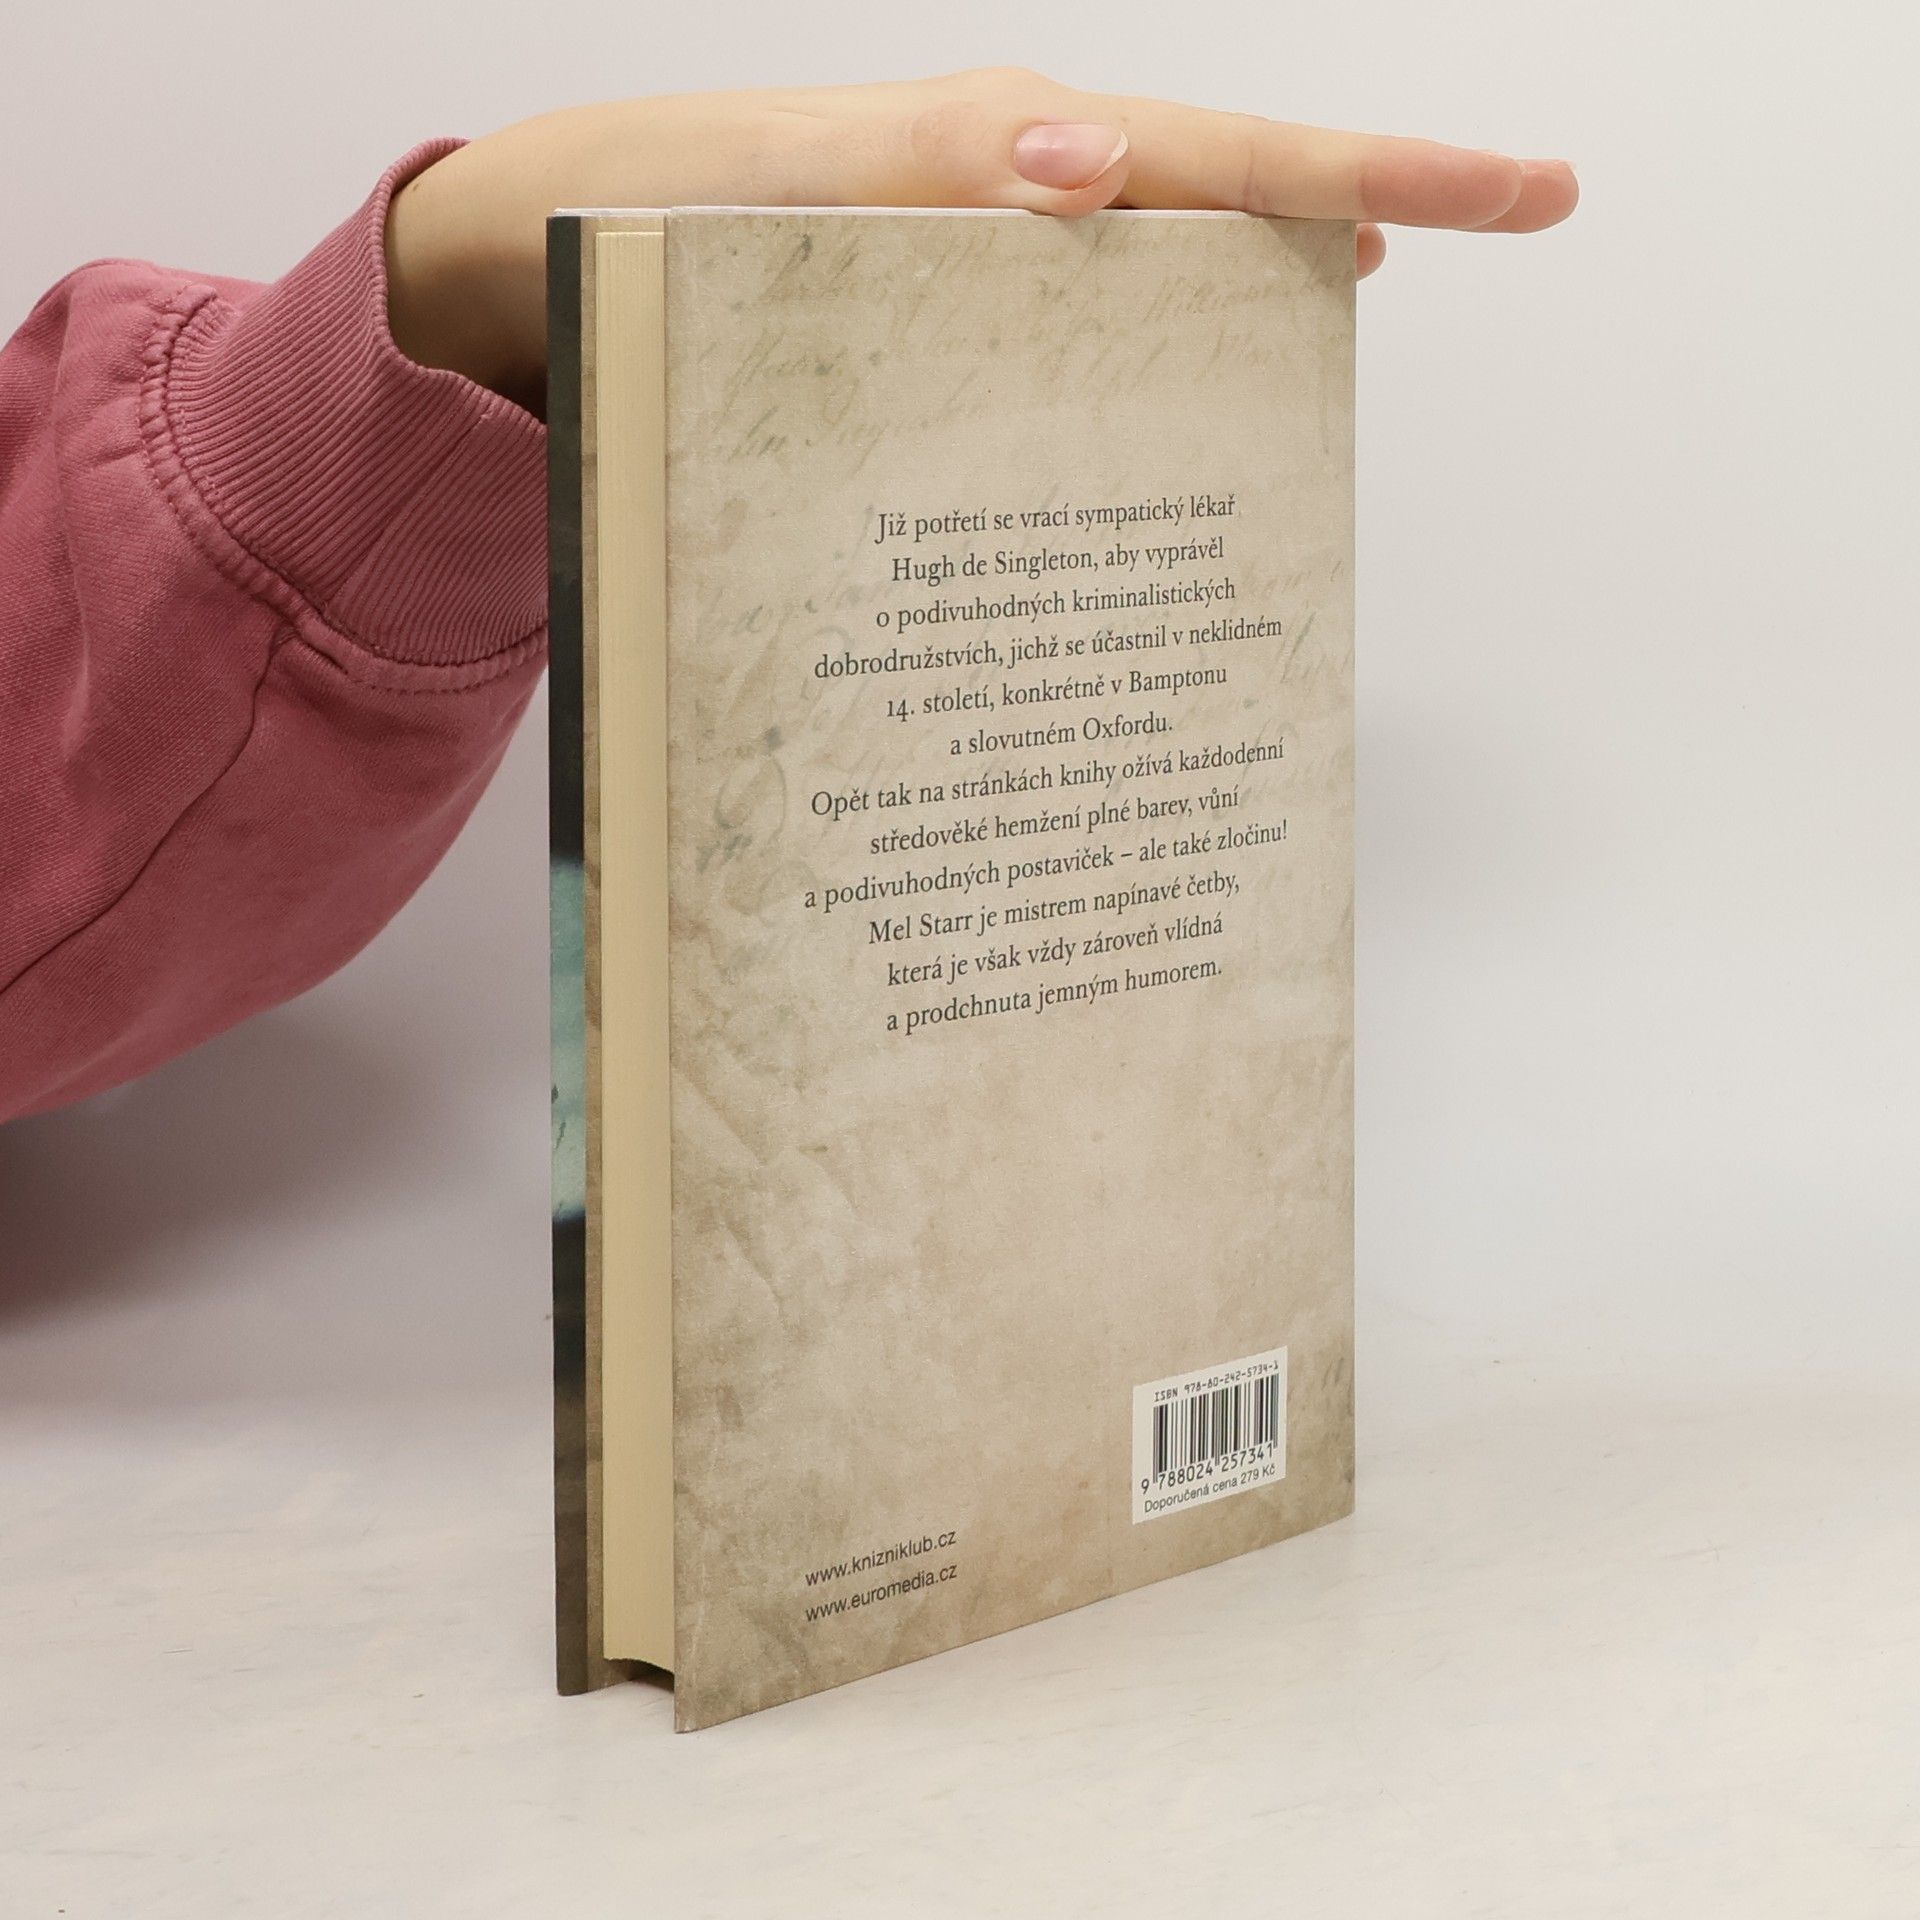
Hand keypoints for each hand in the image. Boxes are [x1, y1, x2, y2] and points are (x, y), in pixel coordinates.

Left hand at [385, 67, 1577, 411]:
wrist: (544, 273)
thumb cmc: (654, 221)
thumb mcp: (790, 184)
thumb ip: (936, 166)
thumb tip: (1098, 166)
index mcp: (1015, 154)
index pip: (1235, 156)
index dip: (1386, 168)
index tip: (1524, 189)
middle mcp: (1025, 203)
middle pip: (1239, 192)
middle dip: (1384, 194)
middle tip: (1531, 205)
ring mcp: (998, 268)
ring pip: (1176, 269)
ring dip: (1281, 283)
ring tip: (1376, 313)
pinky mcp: (957, 331)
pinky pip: (1088, 337)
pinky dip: (1164, 358)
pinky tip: (1198, 403)